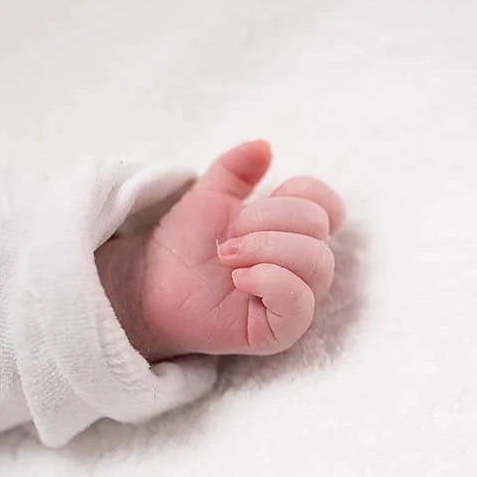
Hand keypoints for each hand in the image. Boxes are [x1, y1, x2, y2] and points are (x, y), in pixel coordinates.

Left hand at [96, 141, 345, 361]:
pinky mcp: (282, 330)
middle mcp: (302, 265)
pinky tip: (241, 280)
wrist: (151, 284)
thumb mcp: (207, 196)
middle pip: (318, 228)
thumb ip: (235, 170)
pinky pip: (300, 303)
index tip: (248, 208)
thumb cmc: (185, 246)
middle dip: (268, 223)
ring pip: (317, 263)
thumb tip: (263, 146)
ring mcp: (296, 298)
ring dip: (266, 250)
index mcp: (293, 231)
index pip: (326, 204)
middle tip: (229, 238)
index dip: (294, 195)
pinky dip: (270, 282)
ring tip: (229, 259)